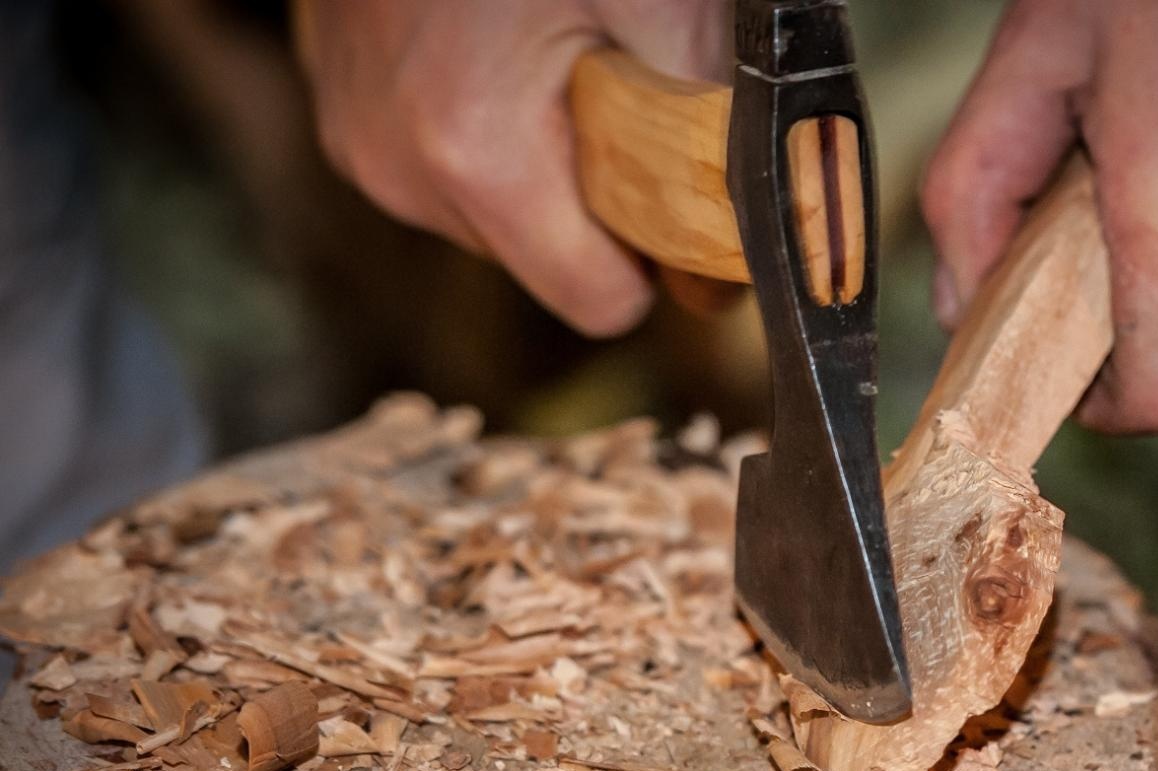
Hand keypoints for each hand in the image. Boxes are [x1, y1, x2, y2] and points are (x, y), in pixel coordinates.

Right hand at [293, 0, 724, 336]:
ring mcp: (356, 132)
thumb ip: (721, 119)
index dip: (660, 260)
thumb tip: (774, 224)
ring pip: (496, 207)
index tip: (688, 203)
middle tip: (617, 85)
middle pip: (547, 254)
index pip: (599, 302)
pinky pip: (439, 153)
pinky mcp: (339, 97)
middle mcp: (397, 167)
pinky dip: (490, 116)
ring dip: (543, 153)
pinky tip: (502, 38)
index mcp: (473, 154)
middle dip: (597, 191)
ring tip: (555, 48)